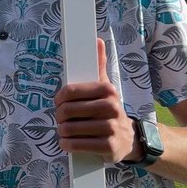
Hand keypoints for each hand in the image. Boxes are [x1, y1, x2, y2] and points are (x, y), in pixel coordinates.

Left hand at [53, 41, 135, 162]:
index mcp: (107, 90)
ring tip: (65, 131)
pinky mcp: (109, 146)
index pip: (69, 92)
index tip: (59, 103)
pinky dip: (68, 145)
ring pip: (70, 129)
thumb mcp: (104, 87)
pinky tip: (67, 143)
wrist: (128, 138)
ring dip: (62, 131)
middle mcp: (111, 107)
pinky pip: (78, 144)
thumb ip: (98, 65)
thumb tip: (97, 41)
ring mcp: (111, 127)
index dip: (59, 99)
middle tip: (61, 119)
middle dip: (59, 116)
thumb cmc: (108, 110)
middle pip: (67, 111)